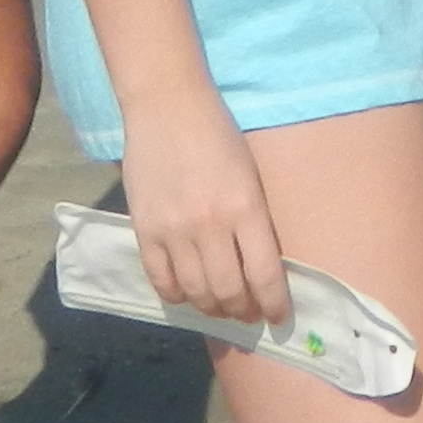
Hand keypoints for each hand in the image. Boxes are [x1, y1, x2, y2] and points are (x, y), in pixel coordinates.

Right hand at [120, 94, 287, 331]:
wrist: (168, 105)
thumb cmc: (219, 134)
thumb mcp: (252, 175)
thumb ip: (254, 220)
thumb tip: (259, 267)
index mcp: (247, 208)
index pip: (265, 275)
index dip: (273, 304)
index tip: (277, 317)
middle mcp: (211, 224)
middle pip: (229, 291)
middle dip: (243, 311)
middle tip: (248, 314)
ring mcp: (174, 230)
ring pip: (196, 291)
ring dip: (212, 308)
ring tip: (221, 307)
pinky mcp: (144, 229)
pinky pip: (161, 279)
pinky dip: (177, 295)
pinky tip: (187, 294)